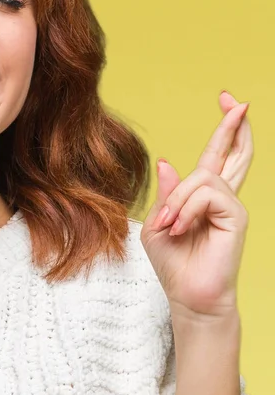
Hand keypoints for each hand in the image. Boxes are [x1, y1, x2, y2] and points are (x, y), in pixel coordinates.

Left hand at [140, 90, 252, 320]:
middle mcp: (222, 196)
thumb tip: (168, 161)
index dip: (225, 130)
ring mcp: (232, 205)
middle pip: (234, 153)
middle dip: (233, 125)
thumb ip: (167, 193)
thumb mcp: (158, 221)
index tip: (229, 101)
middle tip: (236, 100)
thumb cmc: (173, 261)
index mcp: (203, 196)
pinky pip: (206, 194)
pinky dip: (186, 209)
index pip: (218, 155)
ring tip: (171, 225)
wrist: (187, 294)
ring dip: (178, 200)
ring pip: (203, 177)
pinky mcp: (237, 216)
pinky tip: (181, 228)